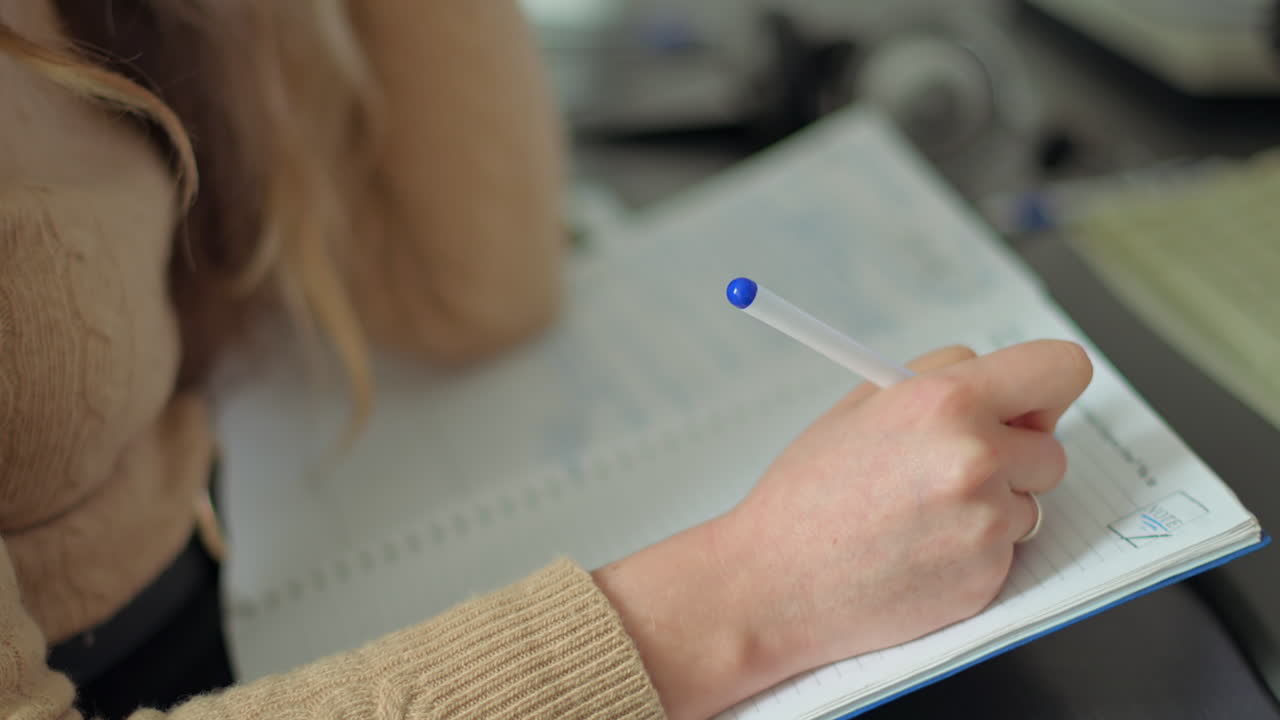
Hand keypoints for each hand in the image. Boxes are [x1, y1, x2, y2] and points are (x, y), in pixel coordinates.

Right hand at [721, 339, 1092, 685]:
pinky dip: (973, 549)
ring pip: (1032, 501)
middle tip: (954, 467)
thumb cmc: (807, 494)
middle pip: (1051, 446)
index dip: (1047, 387)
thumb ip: (938, 379)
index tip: (1028, 405)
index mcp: (945, 401)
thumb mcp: (860, 405)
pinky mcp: (988, 575)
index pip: (1061, 368)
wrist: (775, 583)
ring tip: (921, 515)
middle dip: (1014, 454)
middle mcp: (976, 457)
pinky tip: (918, 550)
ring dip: (994, 505)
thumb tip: (1003, 383)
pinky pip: (1008, 550)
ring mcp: (987, 522)